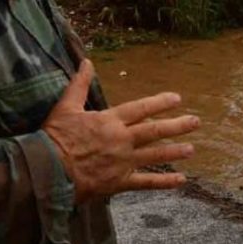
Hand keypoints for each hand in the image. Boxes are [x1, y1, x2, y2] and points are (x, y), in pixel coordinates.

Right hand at [42, 60, 199, 202]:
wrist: (47, 170)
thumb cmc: (54, 138)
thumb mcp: (66, 106)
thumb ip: (79, 84)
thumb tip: (87, 62)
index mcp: (109, 121)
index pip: (140, 108)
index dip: (159, 103)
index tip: (176, 99)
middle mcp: (121, 140)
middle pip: (154, 131)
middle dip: (177, 126)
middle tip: (195, 122)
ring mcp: (122, 162)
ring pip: (155, 155)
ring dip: (175, 152)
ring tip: (191, 149)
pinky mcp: (119, 182)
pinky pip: (146, 182)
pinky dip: (164, 182)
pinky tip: (181, 180)